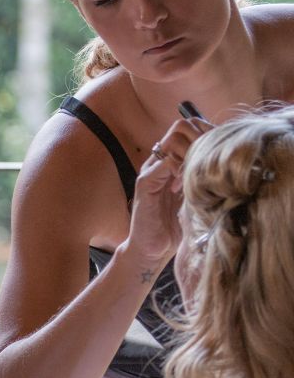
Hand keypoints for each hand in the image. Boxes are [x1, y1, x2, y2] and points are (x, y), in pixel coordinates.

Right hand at [124, 112, 206, 276]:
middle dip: (199, 140)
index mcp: (173, 162)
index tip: (218, 156)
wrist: (153, 249)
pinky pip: (162, 163)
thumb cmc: (176, 227)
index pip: (190, 129)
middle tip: (208, 162)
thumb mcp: (198, 198)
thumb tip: (232, 168)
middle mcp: (160, 161)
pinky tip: (184, 186)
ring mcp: (150, 170)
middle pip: (180, 127)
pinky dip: (177, 169)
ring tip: (196, 174)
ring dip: (188, 153)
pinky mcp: (144, 183)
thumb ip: (206, 180)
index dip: (206, 136)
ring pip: (170, 140)